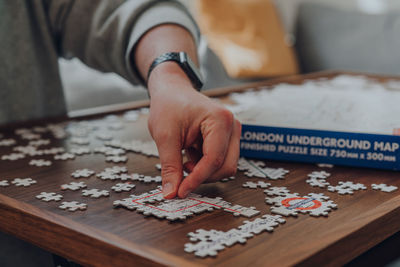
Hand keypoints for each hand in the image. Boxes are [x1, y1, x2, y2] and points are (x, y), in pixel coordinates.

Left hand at [147, 63, 240, 197]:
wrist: (172, 90)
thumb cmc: (168, 105)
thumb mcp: (165, 136)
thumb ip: (170, 166)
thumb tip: (171, 193)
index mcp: (220, 120)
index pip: (213, 159)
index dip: (197, 179)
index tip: (180, 192)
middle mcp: (232, 126)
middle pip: (225, 166)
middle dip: (203, 176)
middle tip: (181, 172)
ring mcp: (232, 132)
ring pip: (225, 166)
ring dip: (203, 170)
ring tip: (185, 158)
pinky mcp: (228, 138)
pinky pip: (221, 161)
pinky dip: (204, 164)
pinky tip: (191, 153)